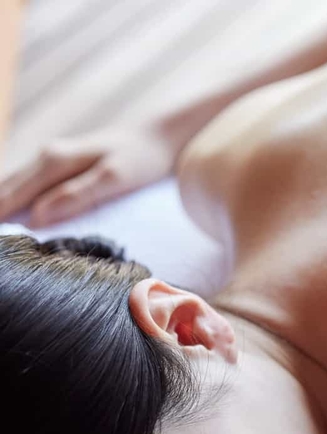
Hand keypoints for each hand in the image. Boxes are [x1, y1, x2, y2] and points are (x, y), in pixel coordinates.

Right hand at [0, 124, 178, 226]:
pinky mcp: (59, 169)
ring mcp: (49, 162)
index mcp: (52, 162)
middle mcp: (44, 158)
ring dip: (4, 213)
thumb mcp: (115, 179)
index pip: (9, 197)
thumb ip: (77, 196)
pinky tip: (17, 225)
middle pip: (4, 193)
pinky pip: (28, 189)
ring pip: (13, 190)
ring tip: (4, 241)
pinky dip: (18, 206)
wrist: (158, 137)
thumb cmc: (141, 159)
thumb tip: (36, 218)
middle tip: (0, 251)